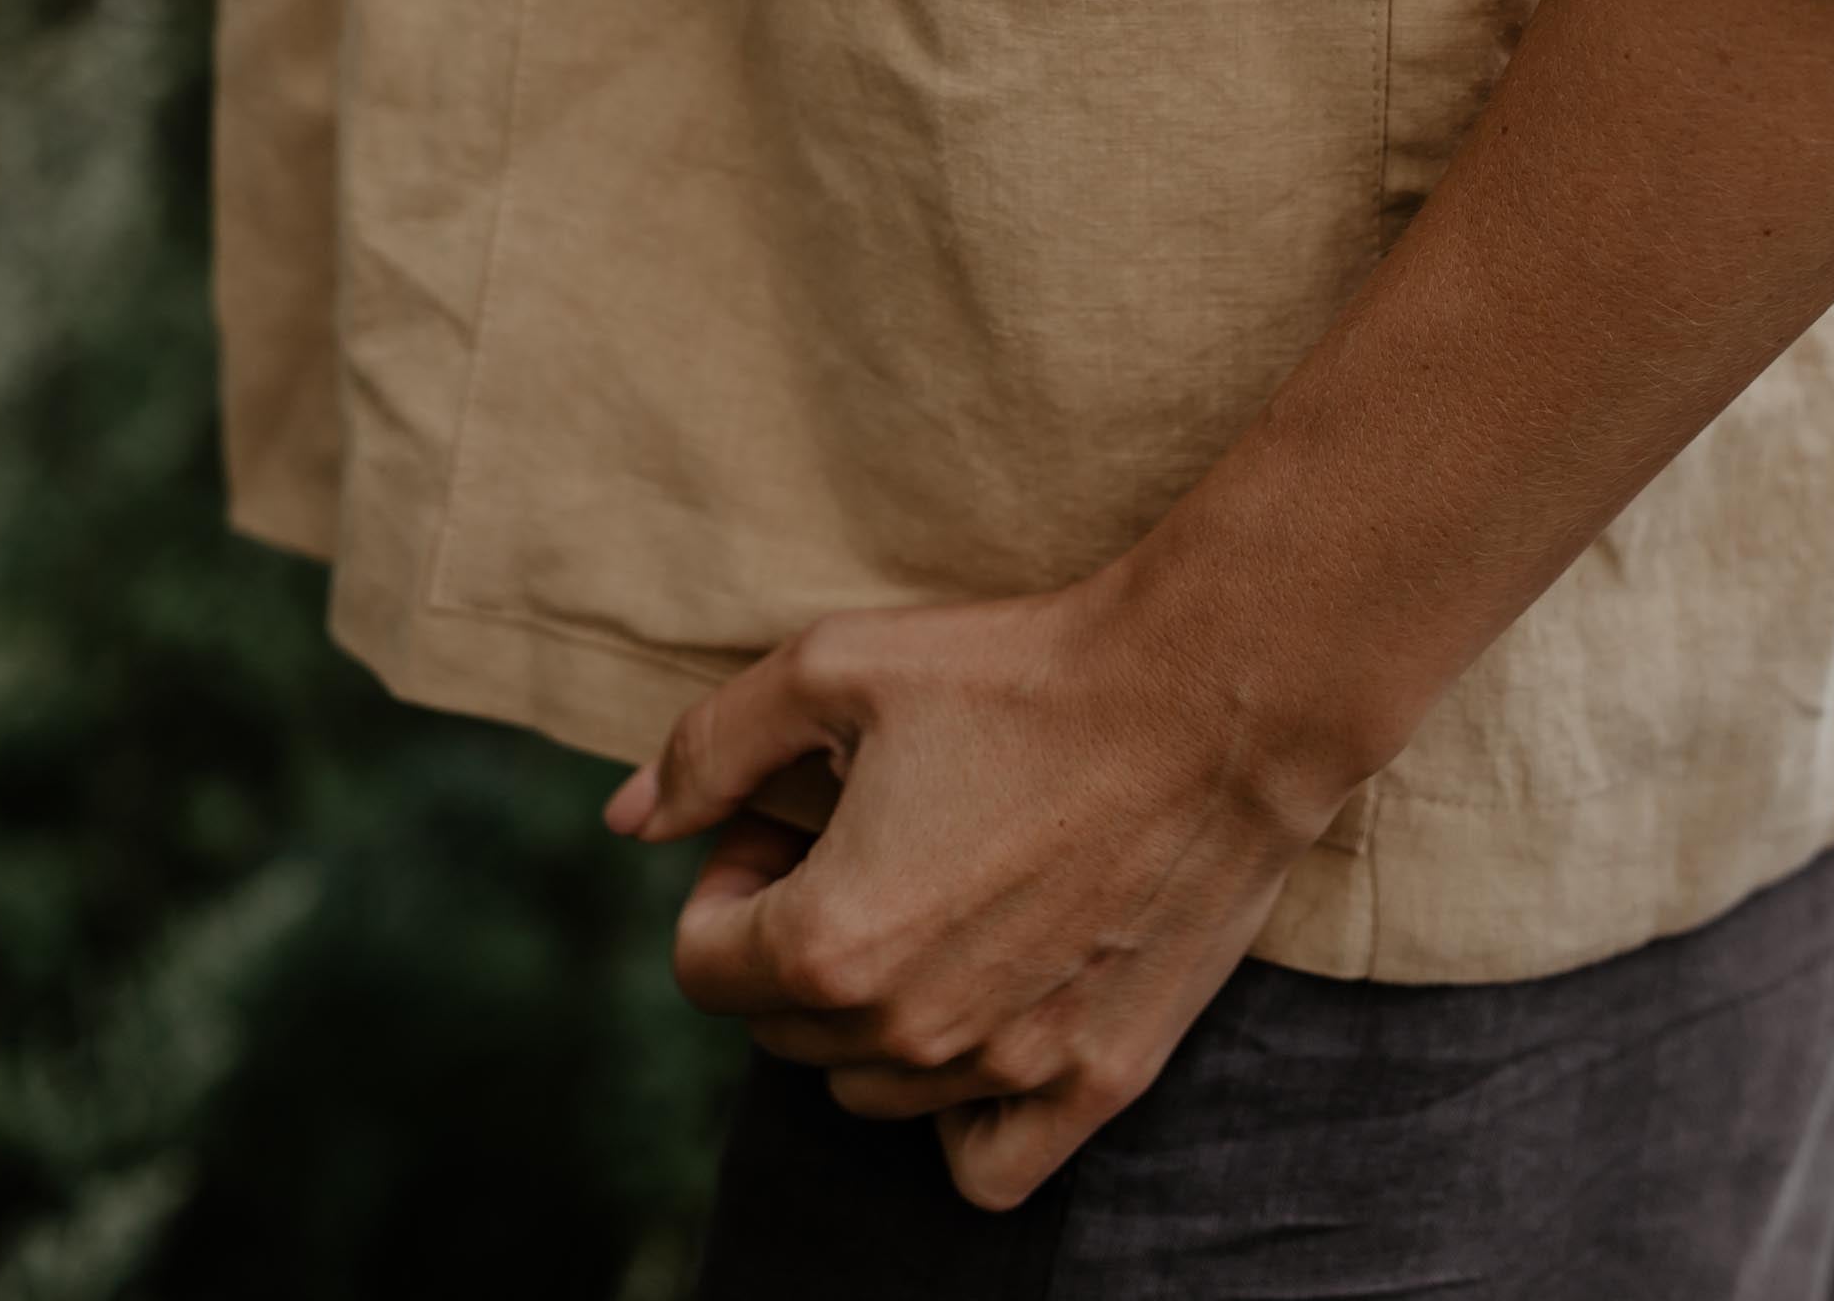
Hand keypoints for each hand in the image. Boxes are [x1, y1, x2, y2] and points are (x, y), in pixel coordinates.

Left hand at [603, 568, 1362, 1209]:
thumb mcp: (834, 668)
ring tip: (935, 893)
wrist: (1210, 696)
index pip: (700, 963)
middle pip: (783, 1028)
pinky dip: (960, 1111)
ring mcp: (1007, 1074)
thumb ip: (709, 748)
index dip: (729, 876)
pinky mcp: (1098, 1082)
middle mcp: (908, 1037)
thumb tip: (623, 820)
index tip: (786, 817)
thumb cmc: (1018, 671)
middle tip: (864, 837)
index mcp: (827, 944)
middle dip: (794, 935)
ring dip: (874, 1009)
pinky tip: (983, 1007)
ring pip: (872, 1092)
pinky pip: (982, 1166)